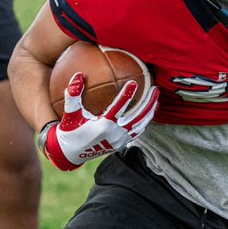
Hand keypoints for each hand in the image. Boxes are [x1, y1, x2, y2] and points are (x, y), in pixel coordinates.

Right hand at [41, 73, 158, 170]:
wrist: (71, 153)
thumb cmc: (70, 130)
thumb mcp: (70, 113)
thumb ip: (73, 95)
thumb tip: (78, 75)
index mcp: (103, 126)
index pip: (118, 108)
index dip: (127, 94)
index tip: (134, 82)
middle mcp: (115, 134)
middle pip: (137, 116)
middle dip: (148, 102)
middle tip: (155, 88)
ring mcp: (120, 140)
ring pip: (141, 125)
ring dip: (150, 111)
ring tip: (156, 98)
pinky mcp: (122, 144)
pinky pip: (137, 132)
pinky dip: (145, 122)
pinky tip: (149, 112)